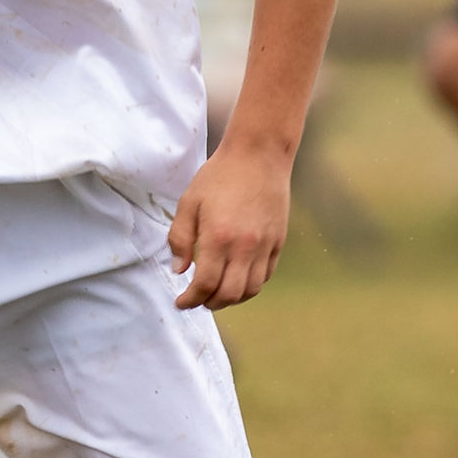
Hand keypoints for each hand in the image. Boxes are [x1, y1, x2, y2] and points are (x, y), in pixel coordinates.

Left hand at [167, 142, 291, 310]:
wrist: (259, 154)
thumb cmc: (220, 175)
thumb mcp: (189, 203)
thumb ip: (179, 239)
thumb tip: (179, 271)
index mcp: (218, 237)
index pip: (205, 285)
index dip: (190, 300)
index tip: (181, 302)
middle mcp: (244, 246)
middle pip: (229, 295)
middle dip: (210, 303)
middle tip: (198, 299)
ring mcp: (265, 245)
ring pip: (250, 290)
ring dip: (232, 299)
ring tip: (217, 293)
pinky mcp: (278, 241)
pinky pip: (265, 275)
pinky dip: (250, 285)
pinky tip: (237, 278)